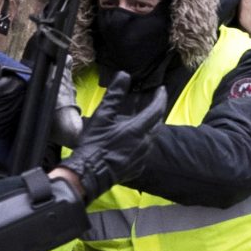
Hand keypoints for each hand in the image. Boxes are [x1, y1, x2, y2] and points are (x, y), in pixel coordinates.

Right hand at [63, 73, 168, 197]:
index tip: (161, 90)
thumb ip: (114, 95)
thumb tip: (124, 75)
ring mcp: (141, 158)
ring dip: (149, 128)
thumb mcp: (102, 116)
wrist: (88, 174)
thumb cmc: (94, 144)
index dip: (160, 98)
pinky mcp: (136, 168)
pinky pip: (144, 152)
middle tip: (153, 104)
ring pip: (151, 138)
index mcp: (137, 129)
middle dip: (157, 113)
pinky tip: (133, 142)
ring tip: (142, 121)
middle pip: (157, 124)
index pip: (156, 110)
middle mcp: (144, 143)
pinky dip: (142, 143)